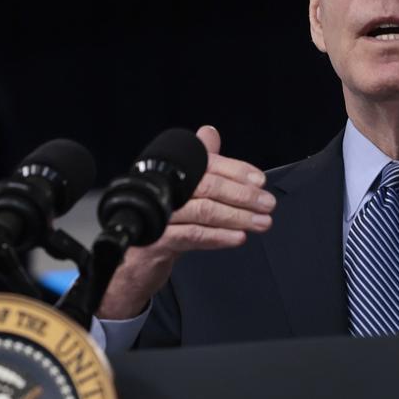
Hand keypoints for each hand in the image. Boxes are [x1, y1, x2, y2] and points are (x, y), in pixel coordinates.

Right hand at [97, 125, 275, 318]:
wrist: (131, 264)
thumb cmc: (158, 225)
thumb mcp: (180, 193)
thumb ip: (197, 164)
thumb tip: (209, 134)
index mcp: (168, 173)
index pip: (207, 164)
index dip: (236, 171)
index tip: (259, 181)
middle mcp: (161, 190)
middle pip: (208, 186)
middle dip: (243, 195)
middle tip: (267, 203)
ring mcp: (158, 216)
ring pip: (204, 211)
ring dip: (238, 217)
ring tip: (260, 222)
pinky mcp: (156, 242)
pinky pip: (193, 235)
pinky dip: (219, 237)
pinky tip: (238, 238)